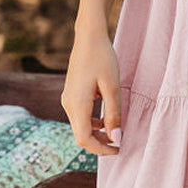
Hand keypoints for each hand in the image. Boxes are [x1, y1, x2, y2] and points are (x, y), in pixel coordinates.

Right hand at [61, 32, 121, 154]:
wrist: (88, 37)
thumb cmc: (102, 58)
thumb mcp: (112, 87)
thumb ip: (113, 114)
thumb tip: (116, 138)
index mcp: (77, 104)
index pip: (84, 139)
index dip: (101, 149)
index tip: (118, 149)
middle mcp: (68, 104)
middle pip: (81, 135)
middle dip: (100, 143)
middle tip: (119, 143)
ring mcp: (68, 99)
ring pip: (80, 127)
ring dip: (97, 133)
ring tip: (115, 131)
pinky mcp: (71, 95)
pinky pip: (80, 116)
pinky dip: (92, 122)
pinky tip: (106, 117)